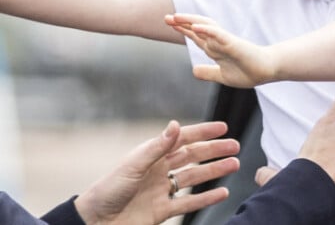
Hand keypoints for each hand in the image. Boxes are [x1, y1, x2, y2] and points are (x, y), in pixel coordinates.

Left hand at [74, 120, 239, 224]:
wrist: (94, 223)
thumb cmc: (108, 189)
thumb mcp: (134, 165)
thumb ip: (158, 146)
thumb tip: (176, 124)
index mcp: (153, 154)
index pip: (184, 139)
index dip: (203, 132)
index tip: (223, 127)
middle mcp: (160, 170)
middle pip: (193, 157)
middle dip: (214, 150)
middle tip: (235, 146)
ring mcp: (163, 190)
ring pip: (195, 178)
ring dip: (215, 171)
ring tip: (234, 165)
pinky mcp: (162, 211)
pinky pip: (189, 203)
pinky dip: (206, 198)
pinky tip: (221, 193)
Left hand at [165, 13, 273, 86]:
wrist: (267, 70)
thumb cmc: (248, 71)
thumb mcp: (222, 75)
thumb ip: (209, 72)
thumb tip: (194, 71)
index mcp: (216, 48)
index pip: (196, 36)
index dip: (183, 29)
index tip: (169, 23)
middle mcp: (218, 42)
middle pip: (197, 28)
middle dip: (182, 22)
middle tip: (165, 18)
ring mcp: (225, 41)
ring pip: (206, 27)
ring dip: (191, 21)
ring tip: (177, 17)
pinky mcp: (233, 43)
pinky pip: (218, 34)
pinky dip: (206, 30)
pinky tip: (195, 27)